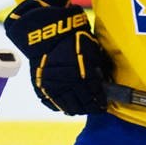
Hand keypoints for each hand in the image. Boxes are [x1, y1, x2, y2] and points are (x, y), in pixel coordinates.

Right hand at [1, 0, 112, 114]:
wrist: (47, 35)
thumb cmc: (73, 39)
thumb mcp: (92, 50)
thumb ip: (97, 68)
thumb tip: (103, 81)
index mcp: (84, 75)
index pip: (95, 96)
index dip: (100, 102)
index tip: (103, 105)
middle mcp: (69, 85)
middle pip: (83, 104)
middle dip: (90, 108)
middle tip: (94, 109)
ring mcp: (54, 88)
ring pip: (68, 107)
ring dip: (77, 109)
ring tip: (81, 109)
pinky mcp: (42, 88)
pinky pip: (52, 104)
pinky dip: (60, 106)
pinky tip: (66, 106)